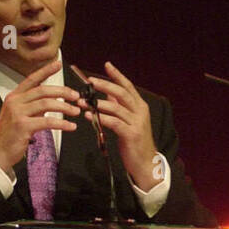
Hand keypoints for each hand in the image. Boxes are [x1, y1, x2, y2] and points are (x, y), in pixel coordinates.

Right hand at [0, 59, 81, 171]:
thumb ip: (34, 107)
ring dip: (64, 107)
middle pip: (43, 90)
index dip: (46, 70)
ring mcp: (18, 113)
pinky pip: (47, 122)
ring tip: (76, 111)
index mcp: (14, 96)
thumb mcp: (19, 115)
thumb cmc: (10, 135)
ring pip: (46, 104)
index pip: (32, 79)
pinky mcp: (23, 126)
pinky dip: (61, 123)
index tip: (58, 64)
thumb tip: (51, 101)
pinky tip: (70, 126)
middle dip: (62, 91)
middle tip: (75, 96)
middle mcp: (15, 102)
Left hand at [74, 61, 159, 190]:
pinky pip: (113, 122)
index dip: (117, 75)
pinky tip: (88, 116)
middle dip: (104, 85)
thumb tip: (107, 96)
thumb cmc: (134, 143)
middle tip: (90, 82)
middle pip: (121, 93)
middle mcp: (140, 112)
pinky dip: (100, 118)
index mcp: (140, 106)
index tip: (107, 65)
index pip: (128, 86)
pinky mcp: (131, 134)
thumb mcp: (128, 122)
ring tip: (82, 102)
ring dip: (97, 103)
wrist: (145, 163)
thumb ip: (120, 108)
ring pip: (115, 107)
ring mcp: (137, 123)